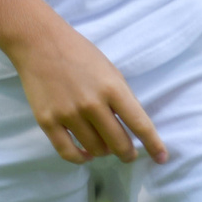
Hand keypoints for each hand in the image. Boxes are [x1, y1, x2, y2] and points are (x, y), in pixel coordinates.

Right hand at [13, 23, 167, 165]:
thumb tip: (132, 128)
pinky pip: (67, 152)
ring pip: (95, 149)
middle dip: (128, 153)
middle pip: (118, 143)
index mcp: (112, 88)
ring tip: (104, 146)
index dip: (153, 144)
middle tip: (129, 154)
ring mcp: (68, 114)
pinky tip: (86, 155)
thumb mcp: (110, 71)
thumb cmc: (79, 54)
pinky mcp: (47, 121)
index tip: (161, 158)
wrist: (39, 43)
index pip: (139, 124)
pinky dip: (80, 158)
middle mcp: (92, 104)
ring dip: (104, 152)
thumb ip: (122, 98)